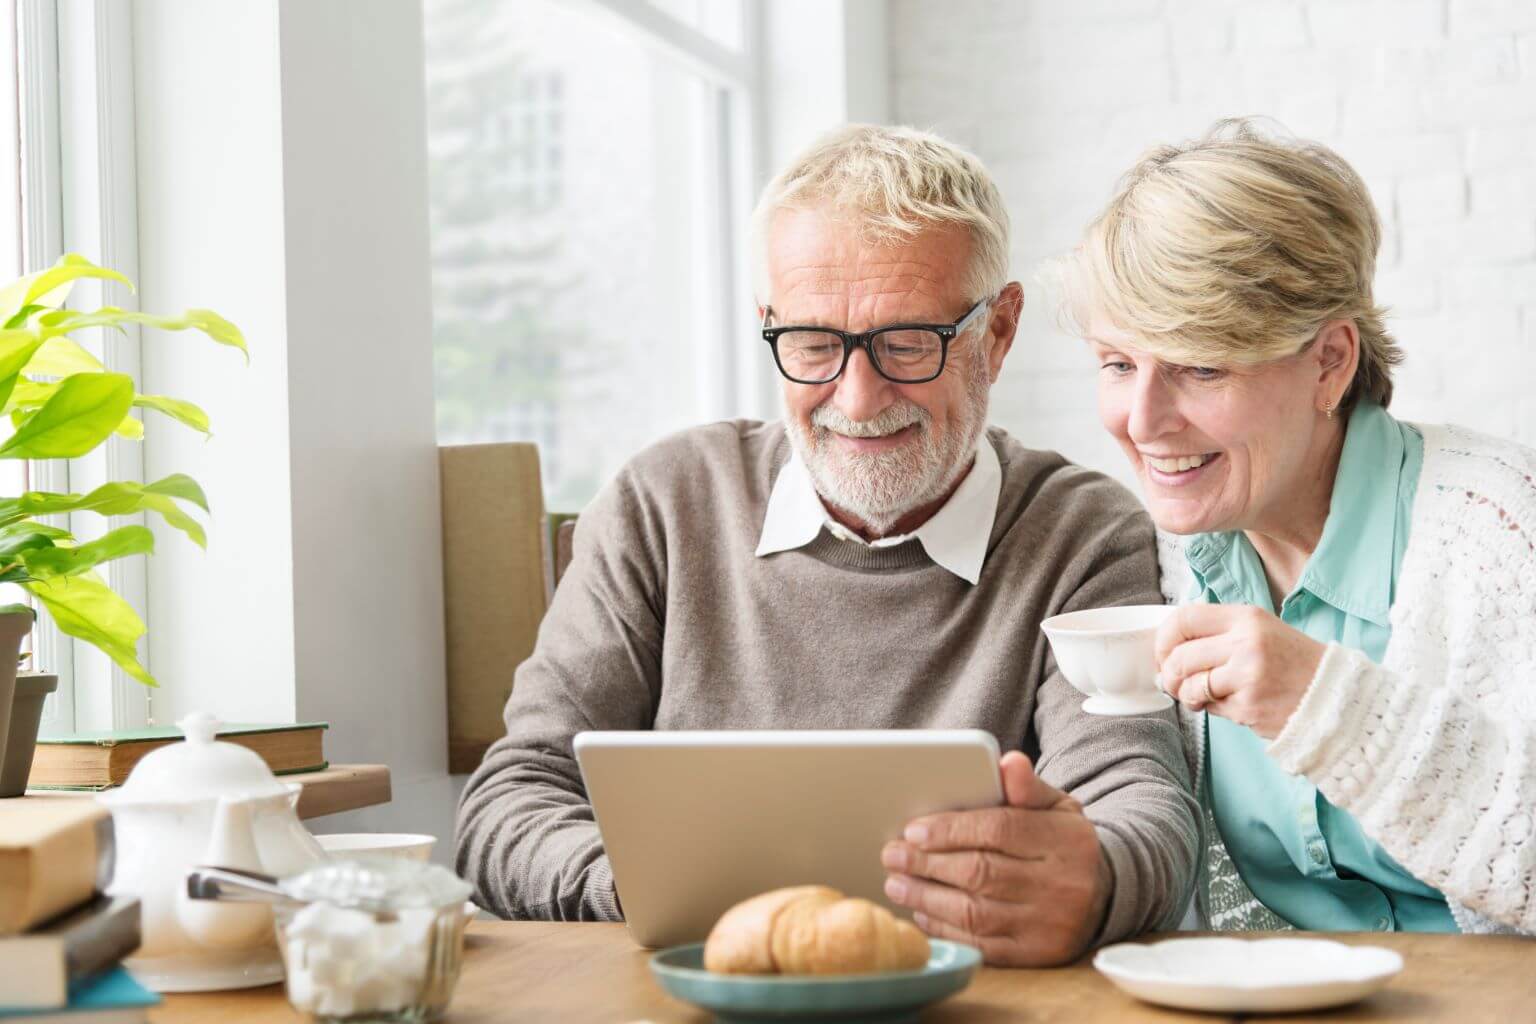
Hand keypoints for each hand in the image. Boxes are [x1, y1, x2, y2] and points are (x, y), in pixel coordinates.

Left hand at [880, 751, 1110, 965]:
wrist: (1105, 894)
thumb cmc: (1062, 842)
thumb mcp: (1056, 806)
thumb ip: (1027, 786)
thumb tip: (1008, 762)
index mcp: (1065, 841)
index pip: (1000, 830)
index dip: (952, 830)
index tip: (913, 830)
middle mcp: (1061, 886)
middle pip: (981, 873)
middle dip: (928, 864)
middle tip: (892, 855)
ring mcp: (1049, 926)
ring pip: (976, 913)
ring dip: (927, 898)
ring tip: (897, 883)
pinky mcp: (1036, 956)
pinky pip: (982, 945)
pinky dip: (946, 929)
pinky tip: (923, 913)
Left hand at [1156, 604, 1325, 738]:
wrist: (1337, 697)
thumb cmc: (1292, 664)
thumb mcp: (1259, 631)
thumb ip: (1217, 634)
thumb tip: (1167, 650)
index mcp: (1247, 617)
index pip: (1184, 618)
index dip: (1163, 639)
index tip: (1163, 653)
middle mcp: (1246, 642)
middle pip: (1180, 656)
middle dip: (1170, 674)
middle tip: (1176, 683)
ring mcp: (1248, 675)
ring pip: (1190, 685)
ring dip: (1187, 695)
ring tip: (1201, 696)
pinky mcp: (1249, 706)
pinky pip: (1211, 708)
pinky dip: (1212, 709)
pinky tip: (1232, 704)